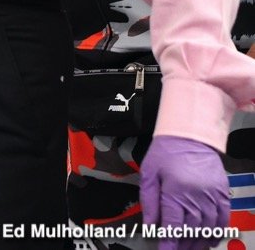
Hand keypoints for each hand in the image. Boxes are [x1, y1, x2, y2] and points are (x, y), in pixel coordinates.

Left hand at [140, 135, 229, 249]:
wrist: (190, 134)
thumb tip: (150, 225)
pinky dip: (217, 232)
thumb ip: (149, 201)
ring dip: (199, 242)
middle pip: (191, 230)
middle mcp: (196, 196)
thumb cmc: (166, 152)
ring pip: (207, 228)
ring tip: (191, 249)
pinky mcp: (221, 193)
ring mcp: (212, 196)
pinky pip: (222, 218)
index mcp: (176, 191)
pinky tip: (210, 241)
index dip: (169, 242)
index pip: (173, 225)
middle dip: (183, 245)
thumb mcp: (149, 174)